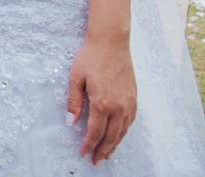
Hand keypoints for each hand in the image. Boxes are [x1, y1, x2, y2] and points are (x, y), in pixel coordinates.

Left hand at [66, 37, 136, 165]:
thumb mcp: (75, 78)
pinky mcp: (134, 97)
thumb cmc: (90, 58)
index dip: (89, 145)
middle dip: (102, 150)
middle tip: (96, 161)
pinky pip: (131, 121)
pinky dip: (124, 132)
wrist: (111, 42)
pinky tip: (119, 135)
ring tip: (107, 154)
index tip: (83, 154)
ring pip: (123, 131)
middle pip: (111, 136)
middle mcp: (119, 106)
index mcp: (102, 103)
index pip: (95, 132)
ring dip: (115, 144)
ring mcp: (129, 102)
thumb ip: (74, 102)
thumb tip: (71, 122)